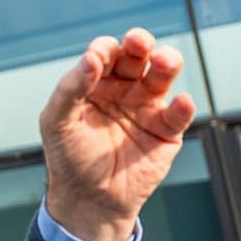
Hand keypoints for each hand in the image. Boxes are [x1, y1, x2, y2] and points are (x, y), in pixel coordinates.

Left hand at [38, 28, 196, 240]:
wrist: (90, 199)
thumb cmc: (69, 158)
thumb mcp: (57, 122)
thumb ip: (70, 89)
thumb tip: (91, 58)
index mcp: (94, 83)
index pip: (104, 54)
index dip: (104, 49)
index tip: (98, 56)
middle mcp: (123, 89)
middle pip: (137, 57)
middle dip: (139, 44)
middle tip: (138, 41)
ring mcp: (146, 107)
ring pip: (163, 75)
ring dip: (167, 62)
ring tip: (163, 61)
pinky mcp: (167, 130)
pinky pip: (179, 114)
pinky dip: (183, 106)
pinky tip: (180, 102)